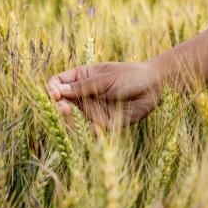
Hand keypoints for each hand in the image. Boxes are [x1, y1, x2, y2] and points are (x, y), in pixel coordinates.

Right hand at [46, 61, 162, 129]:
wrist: (155, 87)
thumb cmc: (132, 76)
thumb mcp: (106, 79)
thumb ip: (83, 87)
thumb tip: (57, 92)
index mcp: (81, 78)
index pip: (57, 84)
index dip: (52, 90)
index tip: (55, 95)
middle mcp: (83, 96)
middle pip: (59, 105)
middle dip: (57, 108)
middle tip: (64, 109)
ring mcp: (92, 111)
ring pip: (71, 121)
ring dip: (69, 121)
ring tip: (73, 116)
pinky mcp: (103, 124)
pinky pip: (90, 132)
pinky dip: (89, 132)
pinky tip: (94, 128)